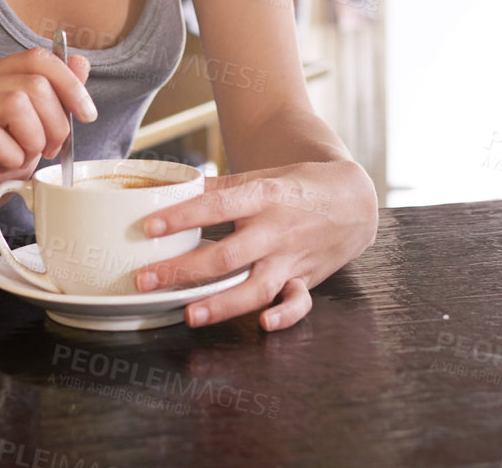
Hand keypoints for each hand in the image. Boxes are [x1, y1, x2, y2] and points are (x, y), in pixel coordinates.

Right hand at [0, 47, 96, 246]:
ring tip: (26, 156)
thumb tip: (80, 62)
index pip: (36, 58)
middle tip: (51, 148)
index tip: (86, 114)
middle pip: (32, 84)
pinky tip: (7, 165)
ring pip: (14, 104)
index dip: (70, 84)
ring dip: (34, 138)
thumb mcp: (36, 129)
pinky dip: (12, 156)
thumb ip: (57, 95)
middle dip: (56, 122)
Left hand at [131, 160, 376, 330]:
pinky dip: (285, 316)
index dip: (183, 217)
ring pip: (256, 287)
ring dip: (222, 304)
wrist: (354, 200)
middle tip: (147, 279)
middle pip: (227, 255)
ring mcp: (292, 258)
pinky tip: (264, 325)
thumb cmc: (299, 187)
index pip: (218, 206)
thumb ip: (223, 188)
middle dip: (185, 270)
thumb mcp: (263, 177)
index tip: (150, 228)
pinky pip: (298, 302)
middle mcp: (276, 231)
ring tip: (189, 315)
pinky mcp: (306, 279)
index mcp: (263, 198)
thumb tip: (177, 188)